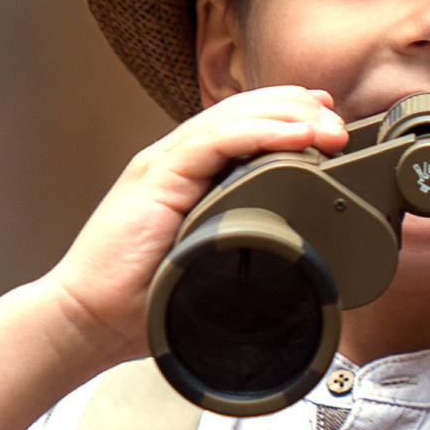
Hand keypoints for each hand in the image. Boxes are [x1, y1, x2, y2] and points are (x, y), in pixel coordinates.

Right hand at [44, 86, 350, 369]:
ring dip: (288, 117)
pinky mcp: (155, 176)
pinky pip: (214, 141)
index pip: (245, 126)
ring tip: (329, 126)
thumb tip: (297, 257)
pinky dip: (259, 133)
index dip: (290, 116)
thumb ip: (243, 245)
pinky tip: (295, 134)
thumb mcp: (210, 265)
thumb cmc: (144, 300)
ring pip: (233, 117)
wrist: (89, 319)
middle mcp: (177, 160)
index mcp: (190, 175)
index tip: (331, 123)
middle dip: (298, 110)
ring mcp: (164, 164)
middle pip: (244, 111)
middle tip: (340, 124)